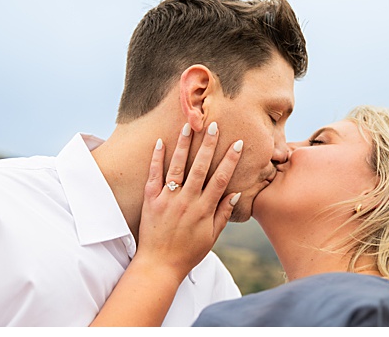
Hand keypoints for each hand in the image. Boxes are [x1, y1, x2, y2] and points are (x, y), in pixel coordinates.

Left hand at [91, 122, 240, 326]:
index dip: (230, 160)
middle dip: (208, 145)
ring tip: (188, 126)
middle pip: (200, 168)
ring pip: (176, 167)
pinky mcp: (151, 201)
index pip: (220, 180)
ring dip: (183, 145)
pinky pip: (153, 175)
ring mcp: (167, 200)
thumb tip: (234, 194)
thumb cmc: (188, 252)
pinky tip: (160, 142)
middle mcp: (186, 201)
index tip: (237, 143)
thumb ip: (223, 215)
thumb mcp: (211, 237)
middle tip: (214, 125)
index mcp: (203, 210)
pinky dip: (157, 159)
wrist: (159, 265)